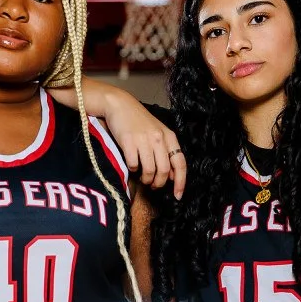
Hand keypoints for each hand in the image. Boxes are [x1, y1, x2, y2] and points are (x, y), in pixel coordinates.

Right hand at [51, 80, 186, 197]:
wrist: (119, 105)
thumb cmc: (138, 122)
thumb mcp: (157, 134)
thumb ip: (166, 153)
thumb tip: (172, 176)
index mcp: (169, 137)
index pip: (180, 164)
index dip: (181, 182)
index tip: (178, 196)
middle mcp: (159, 138)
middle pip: (164, 171)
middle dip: (158, 183)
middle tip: (153, 185)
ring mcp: (144, 140)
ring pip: (149, 171)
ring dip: (145, 179)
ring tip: (142, 177)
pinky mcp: (129, 142)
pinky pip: (134, 165)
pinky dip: (133, 170)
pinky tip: (132, 165)